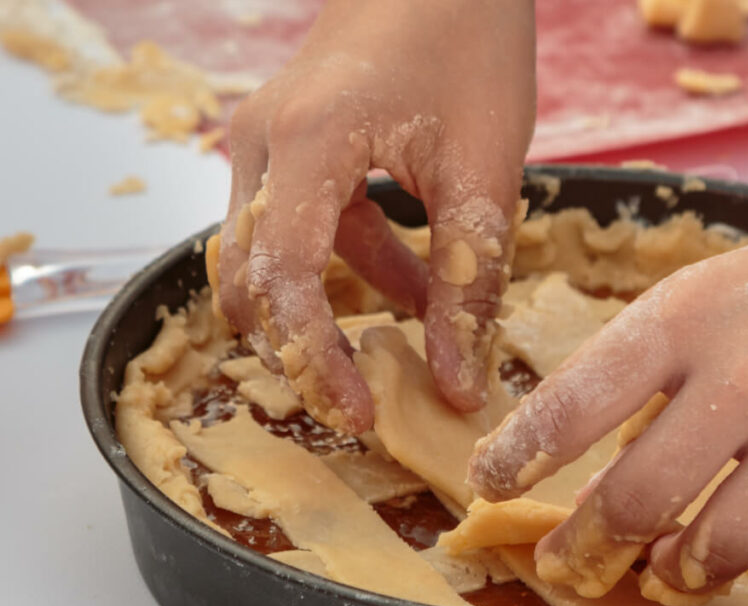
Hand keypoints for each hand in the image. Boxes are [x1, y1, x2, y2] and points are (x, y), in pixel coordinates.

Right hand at [216, 0, 535, 433]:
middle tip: (366, 400)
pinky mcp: (293, 143)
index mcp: (305, 143)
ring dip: (333, 308)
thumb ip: (468, 283)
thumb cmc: (471, 39)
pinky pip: (303, 228)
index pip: (286, 280)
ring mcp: (269, 140)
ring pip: (274, 258)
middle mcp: (263, 143)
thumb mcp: (484, 172)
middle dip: (302, 346)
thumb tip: (459, 385)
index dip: (314, 359)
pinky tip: (414, 286)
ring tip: (409, 342)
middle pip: (253, 279)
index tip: (357, 414)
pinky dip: (350, 267)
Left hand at [468, 156, 747, 605]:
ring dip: (682, 572)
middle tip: (567, 559)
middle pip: (639, 497)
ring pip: (722, 547)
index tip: (488, 484)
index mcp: (689, 318)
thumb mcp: (712, 288)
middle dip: (588, 544)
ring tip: (669, 569)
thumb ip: (654, 368)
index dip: (517, 455)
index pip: (575, 401)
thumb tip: (601, 461)